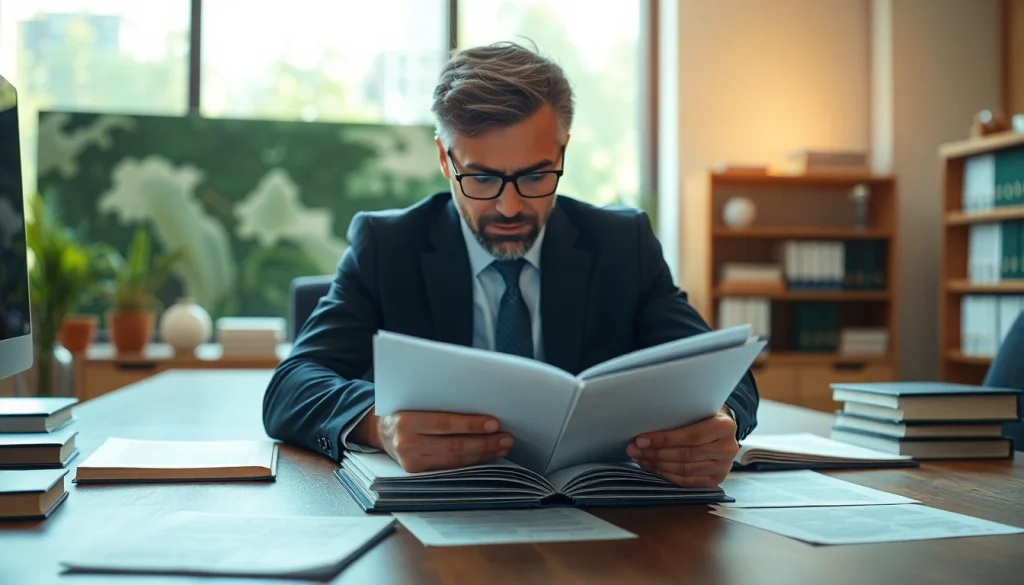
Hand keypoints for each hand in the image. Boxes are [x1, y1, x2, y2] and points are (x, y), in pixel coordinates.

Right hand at [352, 407, 512, 472]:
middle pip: (453, 446)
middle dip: (484, 442)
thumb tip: (480, 402)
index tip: (495, 423)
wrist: (380, 430)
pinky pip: (449, 468)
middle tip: (506, 437)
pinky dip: (471, 462)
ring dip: (482, 454)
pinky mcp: (417, 474)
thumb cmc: (405, 409)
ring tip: (502, 446)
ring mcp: (411, 463)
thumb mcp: (416, 400)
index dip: (471, 425)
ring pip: (454, 461)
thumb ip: (441, 402)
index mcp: (405, 420)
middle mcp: (406, 444)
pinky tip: (486, 456)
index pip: (444, 423)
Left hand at [626, 408, 737, 487]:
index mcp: (725, 426)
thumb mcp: (697, 408)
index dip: (663, 440)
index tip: (640, 440)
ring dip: (657, 465)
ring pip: (684, 469)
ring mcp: (724, 467)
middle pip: (685, 455)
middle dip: (655, 453)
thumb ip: (680, 415)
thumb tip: (646, 422)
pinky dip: (667, 475)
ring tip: (640, 458)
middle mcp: (728, 448)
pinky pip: (687, 481)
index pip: (690, 436)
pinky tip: (653, 468)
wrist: (723, 429)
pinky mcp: (716, 479)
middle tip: (634, 450)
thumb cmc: (704, 415)